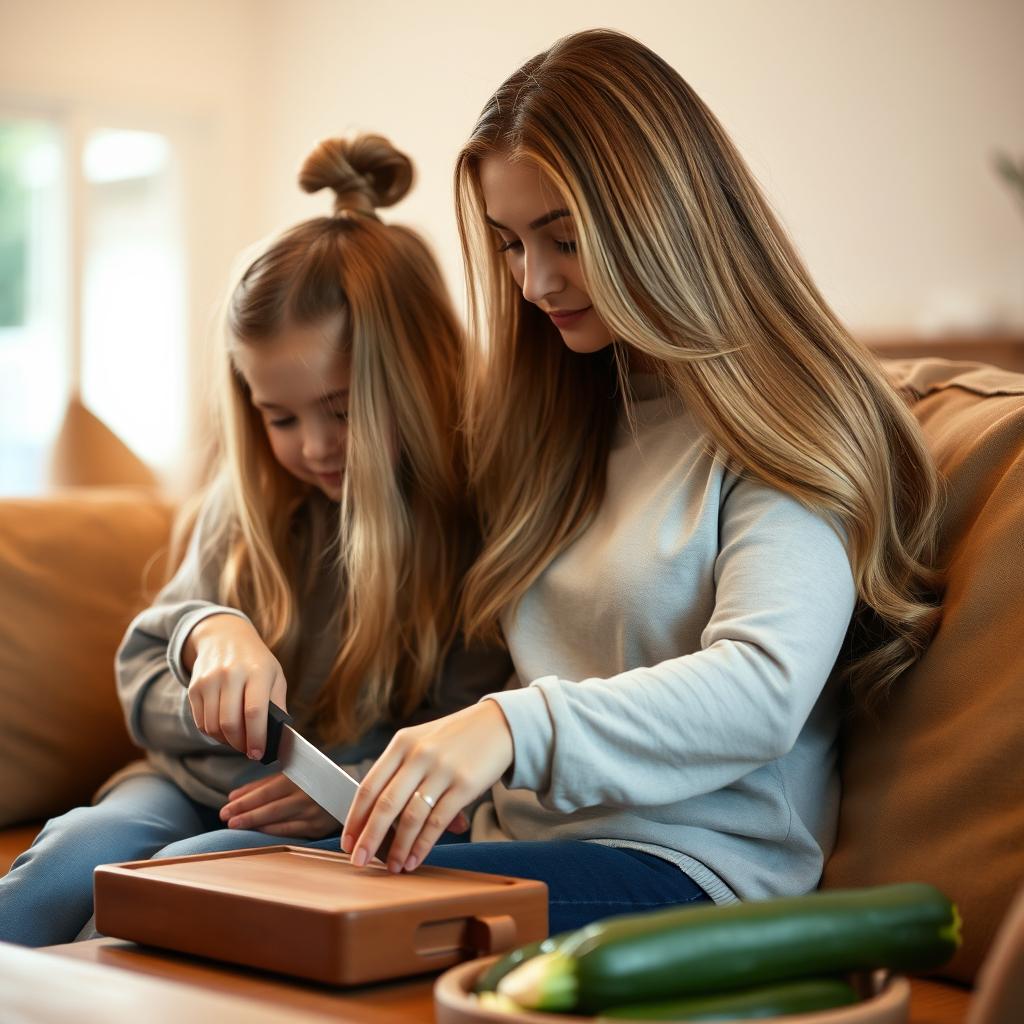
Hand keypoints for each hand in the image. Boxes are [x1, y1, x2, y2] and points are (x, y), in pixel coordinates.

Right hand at [184, 613, 286, 759]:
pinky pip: (201, 722)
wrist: (225, 636)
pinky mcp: (194, 688)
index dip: (256, 738)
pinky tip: (224, 731)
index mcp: (257, 671)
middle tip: (249, 750)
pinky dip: (213, 734)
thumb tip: (278, 737)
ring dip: (226, 742)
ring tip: (238, 741)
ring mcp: (209, 680)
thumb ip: (278, 705)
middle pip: (230, 723)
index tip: (259, 754)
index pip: (254, 712)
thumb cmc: (256, 661)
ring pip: (213, 726)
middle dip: (240, 744)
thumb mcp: (275, 676)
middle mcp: (230, 674)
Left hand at [220, 773, 339, 837]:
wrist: (347, 791)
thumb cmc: (313, 780)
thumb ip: (263, 783)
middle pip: (270, 807)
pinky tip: (258, 832)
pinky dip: (272, 831)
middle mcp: (307, 795)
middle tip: (225, 818)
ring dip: (255, 823)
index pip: (267, 790)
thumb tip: (234, 795)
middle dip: (246, 813)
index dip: (246, 799)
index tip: (227, 805)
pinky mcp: (318, 827)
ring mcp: (313, 812)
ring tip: (235, 825)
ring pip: (278, 820)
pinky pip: (290, 831)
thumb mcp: (292, 774)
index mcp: (300, 777)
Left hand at [341, 701, 512, 872]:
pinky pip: (437, 821)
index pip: (369, 785)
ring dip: (398, 847)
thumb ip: (400, 771)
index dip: (355, 817)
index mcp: (402, 743)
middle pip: (385, 804)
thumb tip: (378, 819)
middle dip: (369, 838)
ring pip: (411, 817)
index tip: (347, 842)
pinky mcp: (465, 784)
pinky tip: (415, 859)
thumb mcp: (422, 742)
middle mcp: (418, 754)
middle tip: (358, 861)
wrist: (499, 724)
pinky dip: (422, 845)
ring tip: (392, 867)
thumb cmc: (456, 738)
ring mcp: (442, 769)